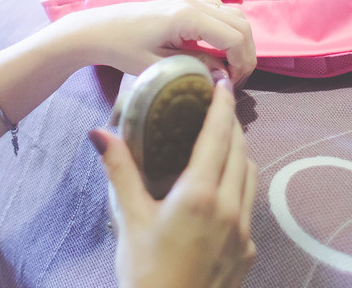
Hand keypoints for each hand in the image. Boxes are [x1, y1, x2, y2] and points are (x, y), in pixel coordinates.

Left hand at [61, 0, 255, 85]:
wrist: (99, 28)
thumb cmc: (123, 49)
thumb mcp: (159, 66)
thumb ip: (197, 67)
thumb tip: (223, 75)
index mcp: (189, 17)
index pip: (235, 37)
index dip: (242, 63)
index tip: (230, 85)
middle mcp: (194, 3)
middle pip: (242, 24)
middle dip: (246, 53)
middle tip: (235, 79)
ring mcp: (191, 0)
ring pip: (235, 14)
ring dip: (240, 40)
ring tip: (229, 67)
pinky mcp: (187, 3)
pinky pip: (221, 11)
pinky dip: (229, 29)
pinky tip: (217, 50)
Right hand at [92, 80, 257, 287]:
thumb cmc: (145, 272)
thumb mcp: (130, 219)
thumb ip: (120, 171)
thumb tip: (100, 132)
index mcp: (201, 193)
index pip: (219, 135)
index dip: (222, 105)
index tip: (222, 81)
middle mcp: (230, 207)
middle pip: (240, 151)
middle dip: (231, 125)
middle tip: (218, 107)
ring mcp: (244, 231)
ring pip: (251, 177)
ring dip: (239, 155)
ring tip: (222, 144)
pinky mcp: (248, 252)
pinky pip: (250, 207)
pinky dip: (240, 187)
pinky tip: (221, 193)